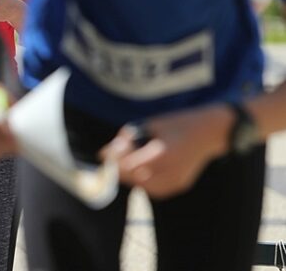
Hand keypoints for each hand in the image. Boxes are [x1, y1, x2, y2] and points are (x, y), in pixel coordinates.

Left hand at [100, 104, 230, 198]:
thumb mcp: (151, 124)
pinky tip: (139, 171)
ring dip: (130, 176)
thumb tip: (107, 152)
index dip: (113, 160)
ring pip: (143, 186)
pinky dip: (144, 181)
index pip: (128, 165)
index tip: (102, 154)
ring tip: (124, 163)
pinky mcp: (180, 184)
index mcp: (162, 153)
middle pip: (134, 177)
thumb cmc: (179, 123)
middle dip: (119, 168)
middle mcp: (170, 171)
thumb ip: (130, 139)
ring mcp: (177, 180)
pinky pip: (156, 189)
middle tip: (110, 157)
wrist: (210, 132)